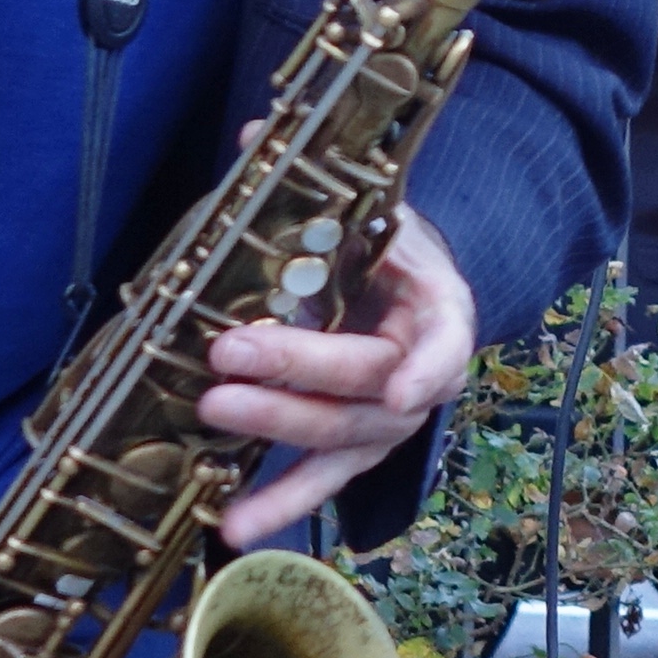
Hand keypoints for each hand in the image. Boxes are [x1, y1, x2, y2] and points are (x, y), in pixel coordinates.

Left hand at [199, 202, 477, 549]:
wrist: (414, 301)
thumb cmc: (394, 257)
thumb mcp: (376, 215)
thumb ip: (322, 188)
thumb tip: (255, 130)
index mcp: (442, 315)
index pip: (443, 346)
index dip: (424, 369)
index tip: (399, 386)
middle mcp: (422, 379)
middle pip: (366, 390)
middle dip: (294, 374)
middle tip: (225, 356)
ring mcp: (387, 423)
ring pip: (338, 440)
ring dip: (275, 435)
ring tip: (214, 417)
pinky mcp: (352, 451)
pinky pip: (318, 481)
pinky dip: (276, 504)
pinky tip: (230, 527)